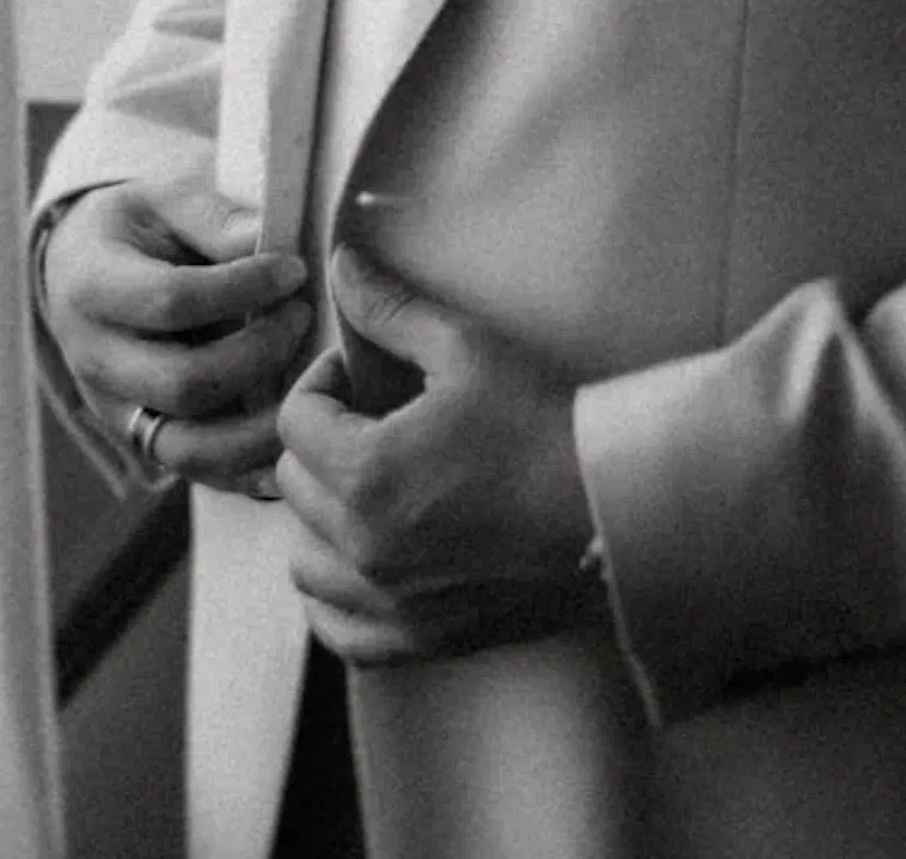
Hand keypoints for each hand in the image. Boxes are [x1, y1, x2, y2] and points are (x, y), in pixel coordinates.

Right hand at [42, 180, 313, 491]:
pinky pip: (197, 474)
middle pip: (183, 383)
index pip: (172, 301)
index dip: (242, 287)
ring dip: (260, 425)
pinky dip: (248, 469)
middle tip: (302, 316)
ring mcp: (116, 411)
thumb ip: (214, 219)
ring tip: (307, 382)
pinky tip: (292, 442)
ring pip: (189, 447)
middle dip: (259, 354)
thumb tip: (271, 241)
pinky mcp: (141, 442)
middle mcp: (97, 360)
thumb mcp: (162, 200)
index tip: (293, 269)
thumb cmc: (133, 230)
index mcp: (93, 287)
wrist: (78, 272)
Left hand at [272, 250, 597, 663]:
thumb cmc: (541, 423)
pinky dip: (335, 597)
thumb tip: (340, 265)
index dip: (324, 384)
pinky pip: (339, 629)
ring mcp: (391, 603)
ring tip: (367, 488)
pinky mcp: (420, 639)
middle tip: (371, 422)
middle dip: (322, 443)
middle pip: (294, 486)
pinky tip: (364, 562)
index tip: (361, 378)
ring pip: (305, 562)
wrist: (610, 508)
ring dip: (321, 519)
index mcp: (368, 474)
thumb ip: (392, 309)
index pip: (294, 422)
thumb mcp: (466, 349)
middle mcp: (366, 548)